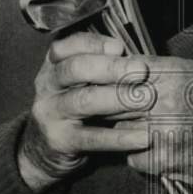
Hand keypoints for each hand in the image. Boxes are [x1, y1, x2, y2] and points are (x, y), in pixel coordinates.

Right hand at [17, 32, 151, 191]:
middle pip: (75, 69)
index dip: (95, 44)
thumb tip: (136, 61)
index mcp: (53, 65)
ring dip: (118, 98)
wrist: (47, 150)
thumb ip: (102, 69)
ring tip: (146, 100)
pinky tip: (141, 137)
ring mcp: (51, 114)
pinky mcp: (60, 141)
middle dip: (111, 67)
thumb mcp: (81, 84)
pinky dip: (120, 138)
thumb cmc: (75, 110)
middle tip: (141, 71)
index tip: (121, 47)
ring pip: (84, 101)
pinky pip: (93, 137)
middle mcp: (47, 86)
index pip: (69, 46)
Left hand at [120, 56, 192, 191]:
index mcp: (173, 75)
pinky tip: (153, 150)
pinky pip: (133, 158)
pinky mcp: (166, 159)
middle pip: (115, 102)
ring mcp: (165, 132)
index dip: (107, 81)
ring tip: (144, 130)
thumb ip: (158, 69)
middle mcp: (167, 100)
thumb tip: (123, 64)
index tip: (102, 86)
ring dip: (126, 133)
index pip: (121, 73)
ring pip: (121, 131)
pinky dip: (138, 156)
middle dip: (110, 107)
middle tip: (110, 111)